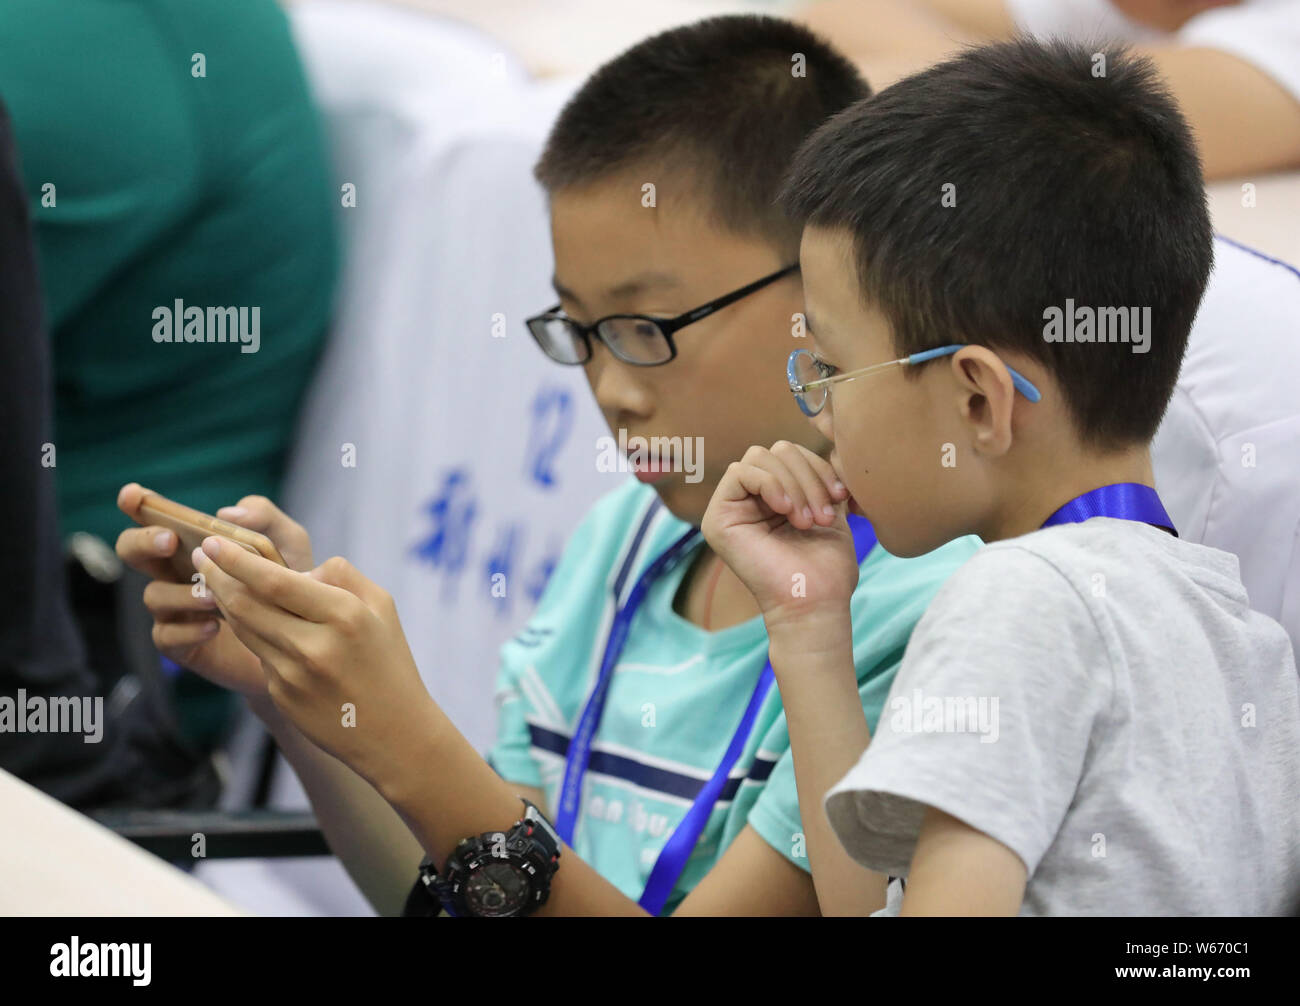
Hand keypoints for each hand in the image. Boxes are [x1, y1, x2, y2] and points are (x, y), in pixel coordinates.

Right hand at [115, 483, 313, 696]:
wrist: (306, 637)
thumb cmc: (290, 581)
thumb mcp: (288, 542)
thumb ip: (265, 517)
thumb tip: (227, 513)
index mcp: (192, 544)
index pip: (154, 520)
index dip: (136, 505)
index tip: (132, 494)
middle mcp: (175, 573)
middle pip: (132, 552)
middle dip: (143, 542)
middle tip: (170, 541)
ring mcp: (175, 609)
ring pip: (153, 595)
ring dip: (180, 592)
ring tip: (214, 595)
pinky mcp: (182, 644)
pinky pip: (167, 636)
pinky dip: (188, 630)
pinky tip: (214, 627)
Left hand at [191, 538, 436, 790]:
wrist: (395, 734)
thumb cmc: (389, 662)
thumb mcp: (382, 607)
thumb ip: (342, 575)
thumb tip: (298, 571)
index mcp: (344, 616)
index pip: (274, 582)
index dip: (236, 560)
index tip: (214, 541)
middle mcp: (315, 646)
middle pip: (245, 603)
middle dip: (215, 575)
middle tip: (199, 554)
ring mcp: (294, 676)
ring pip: (243, 628)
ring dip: (222, 601)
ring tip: (214, 580)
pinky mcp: (282, 697)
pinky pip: (259, 655)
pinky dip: (251, 633)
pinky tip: (248, 621)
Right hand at [700, 441, 858, 630]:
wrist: (814, 604)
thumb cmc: (826, 568)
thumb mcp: (828, 509)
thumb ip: (819, 477)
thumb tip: (829, 448)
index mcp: (773, 497)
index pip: (790, 453)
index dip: (817, 465)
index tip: (841, 496)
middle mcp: (749, 499)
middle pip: (775, 450)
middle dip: (807, 475)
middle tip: (822, 516)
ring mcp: (730, 507)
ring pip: (760, 457)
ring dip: (794, 484)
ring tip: (808, 521)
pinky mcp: (718, 518)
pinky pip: (741, 472)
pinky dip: (771, 486)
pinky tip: (787, 512)